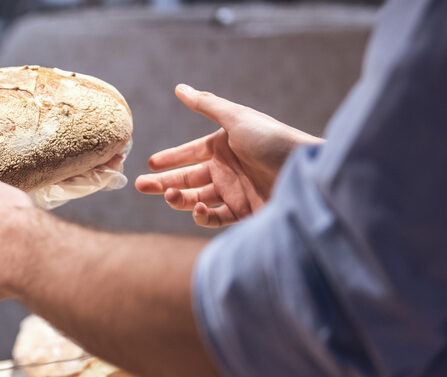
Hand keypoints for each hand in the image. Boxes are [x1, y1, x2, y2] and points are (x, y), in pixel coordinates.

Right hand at [135, 84, 321, 226]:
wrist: (305, 171)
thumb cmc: (272, 140)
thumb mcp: (236, 118)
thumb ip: (206, 104)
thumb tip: (179, 88)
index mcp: (223, 146)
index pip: (190, 154)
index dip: (170, 159)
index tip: (150, 163)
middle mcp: (226, 169)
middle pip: (187, 178)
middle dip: (163, 182)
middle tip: (141, 186)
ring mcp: (234, 192)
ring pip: (195, 199)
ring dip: (179, 199)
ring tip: (168, 195)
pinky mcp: (243, 213)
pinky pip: (214, 218)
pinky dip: (201, 216)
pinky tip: (197, 207)